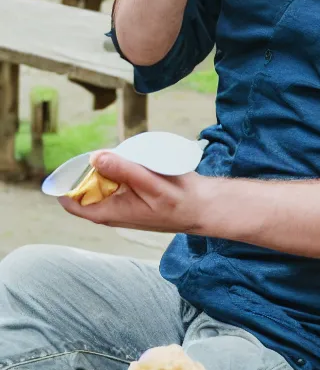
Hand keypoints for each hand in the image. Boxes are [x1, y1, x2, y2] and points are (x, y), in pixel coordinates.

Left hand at [57, 150, 210, 231]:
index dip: (65, 183)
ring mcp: (121, 205)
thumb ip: (124, 170)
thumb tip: (95, 157)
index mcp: (111, 213)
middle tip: (115, 156)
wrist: (204, 208)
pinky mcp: (131, 197)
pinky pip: (115, 181)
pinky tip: (138, 164)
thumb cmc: (181, 201)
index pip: (71, 203)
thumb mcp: (152, 184)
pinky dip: (121, 170)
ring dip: (109, 168)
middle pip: (85, 188)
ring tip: (131, 161)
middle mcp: (112, 211)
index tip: (72, 163)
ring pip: (101, 182)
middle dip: (92, 169)